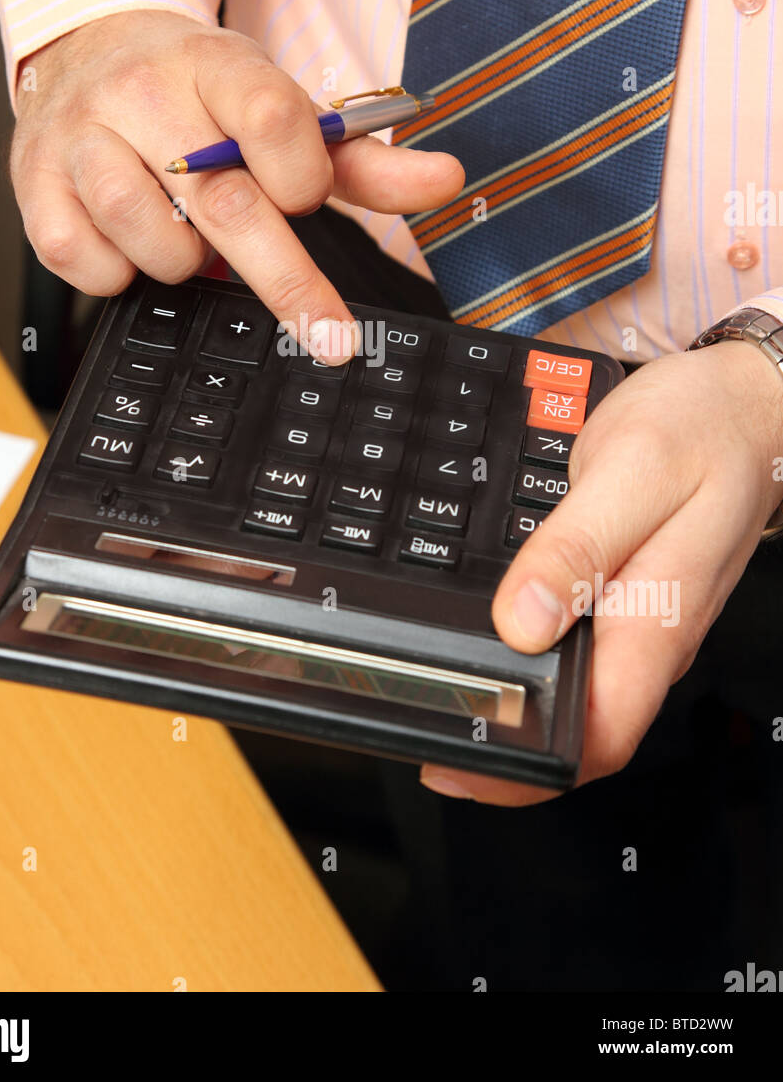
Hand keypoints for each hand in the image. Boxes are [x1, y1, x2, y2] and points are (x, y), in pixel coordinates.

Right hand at [11, 10, 463, 362]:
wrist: (86, 47)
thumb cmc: (196, 91)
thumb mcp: (278, 109)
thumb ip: (359, 158)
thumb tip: (446, 179)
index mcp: (217, 65)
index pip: (272, 121)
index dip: (298, 178)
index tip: (302, 202)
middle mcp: (144, 92)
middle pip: (222, 200)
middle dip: (285, 280)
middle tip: (330, 336)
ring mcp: (82, 135)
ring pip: (147, 234)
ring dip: (184, 263)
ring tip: (189, 241)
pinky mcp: (31, 178)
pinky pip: (79, 258)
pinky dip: (116, 274)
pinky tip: (131, 246)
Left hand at [421, 339, 782, 804]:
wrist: (749, 404)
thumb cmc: (705, 429)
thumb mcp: (633, 469)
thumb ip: (575, 548)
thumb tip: (520, 622)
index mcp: (654, 622)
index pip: (597, 740)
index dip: (524, 774)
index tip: (453, 766)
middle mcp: (650, 637)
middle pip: (579, 729)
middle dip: (504, 748)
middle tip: (428, 727)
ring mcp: (641, 622)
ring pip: (576, 691)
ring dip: (515, 704)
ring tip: (445, 692)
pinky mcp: (629, 599)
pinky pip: (579, 649)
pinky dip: (531, 657)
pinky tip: (490, 639)